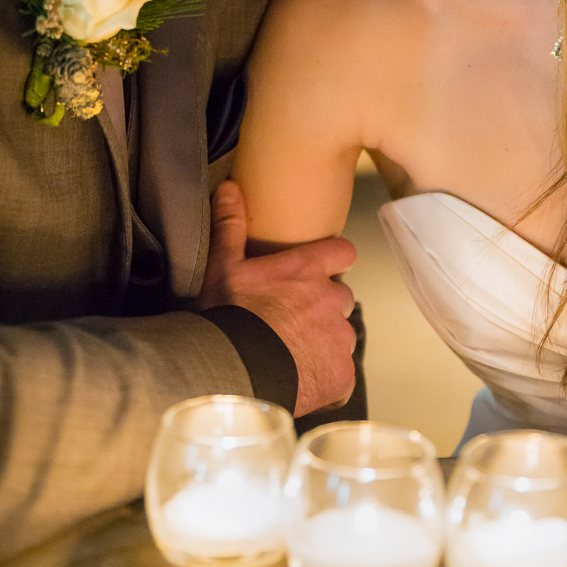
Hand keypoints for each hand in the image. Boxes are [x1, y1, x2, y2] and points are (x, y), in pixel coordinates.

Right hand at [200, 181, 357, 417]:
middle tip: (292, 319)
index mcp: (308, 270)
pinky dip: (325, 376)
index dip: (333, 261)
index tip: (317, 271)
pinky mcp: (341, 375)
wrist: (231, 375)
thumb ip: (230, 226)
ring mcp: (339, 339)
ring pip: (341, 335)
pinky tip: (299, 380)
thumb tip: (229, 187)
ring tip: (291, 353)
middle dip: (324, 307)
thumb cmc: (227, 317)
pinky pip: (340, 373)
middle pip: (340, 297)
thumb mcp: (222, 267)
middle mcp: (332, 300)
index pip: (344, 253)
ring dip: (324, 342)